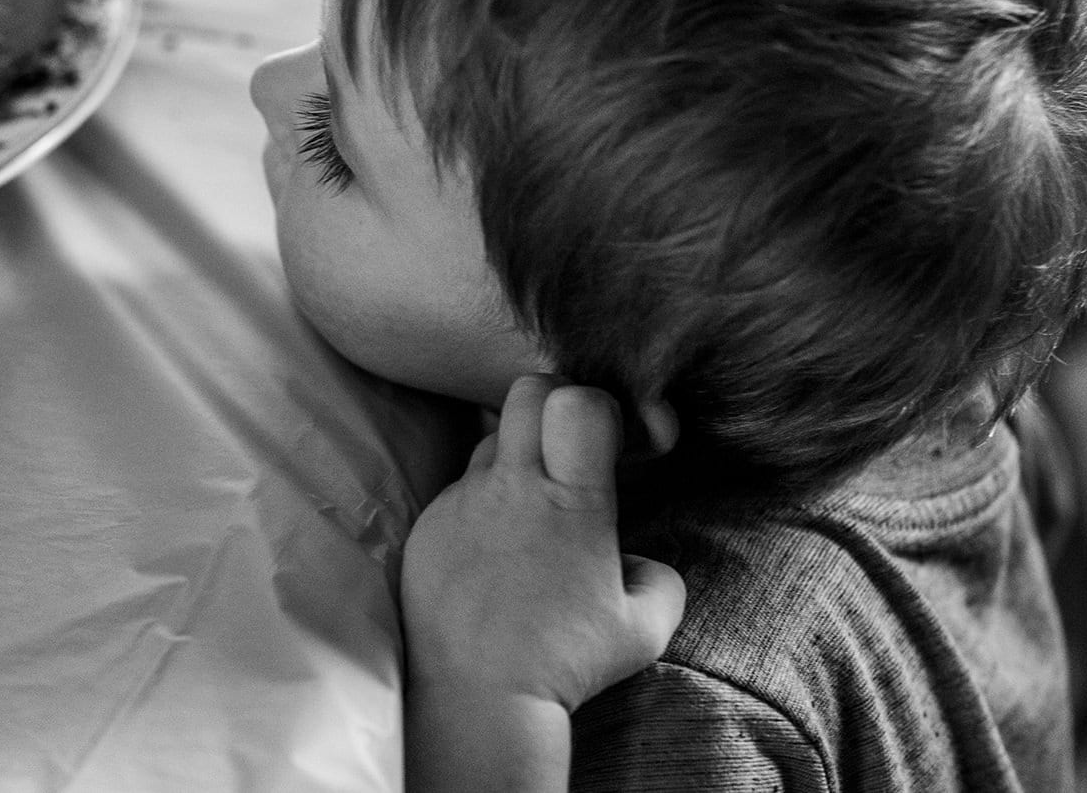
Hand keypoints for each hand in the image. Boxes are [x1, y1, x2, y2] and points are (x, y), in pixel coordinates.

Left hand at [401, 375, 684, 713]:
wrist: (479, 695)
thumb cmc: (566, 662)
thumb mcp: (645, 626)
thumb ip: (659, 577)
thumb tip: (638, 560)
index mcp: (573, 503)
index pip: (579, 402)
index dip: (599, 407)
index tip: (609, 443)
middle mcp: (513, 488)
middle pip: (527, 391)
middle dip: (554, 403)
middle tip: (568, 452)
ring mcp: (463, 502)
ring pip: (489, 440)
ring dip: (515, 458)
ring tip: (531, 515)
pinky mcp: (427, 524)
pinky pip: (458, 489)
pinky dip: (481, 504)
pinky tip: (493, 553)